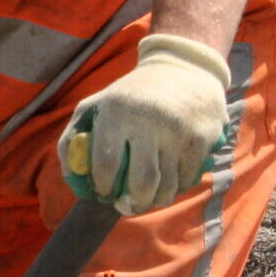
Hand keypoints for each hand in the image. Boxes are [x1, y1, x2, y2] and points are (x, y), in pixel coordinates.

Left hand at [60, 34, 233, 213]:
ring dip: (155, 201)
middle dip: (133, 204)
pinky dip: (176, 188)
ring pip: (168, 187)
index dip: (102, 186)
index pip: (105, 163)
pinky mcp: (203, 138)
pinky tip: (167, 183)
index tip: (103, 192)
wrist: (184, 70)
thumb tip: (73, 178)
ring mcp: (179, 131)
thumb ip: (72, 140)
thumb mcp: (95, 106)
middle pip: (142, 183)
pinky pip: (188, 179)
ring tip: (146, 198)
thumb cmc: (129, 96)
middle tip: (127, 207)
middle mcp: (149, 120)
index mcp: (117, 112)